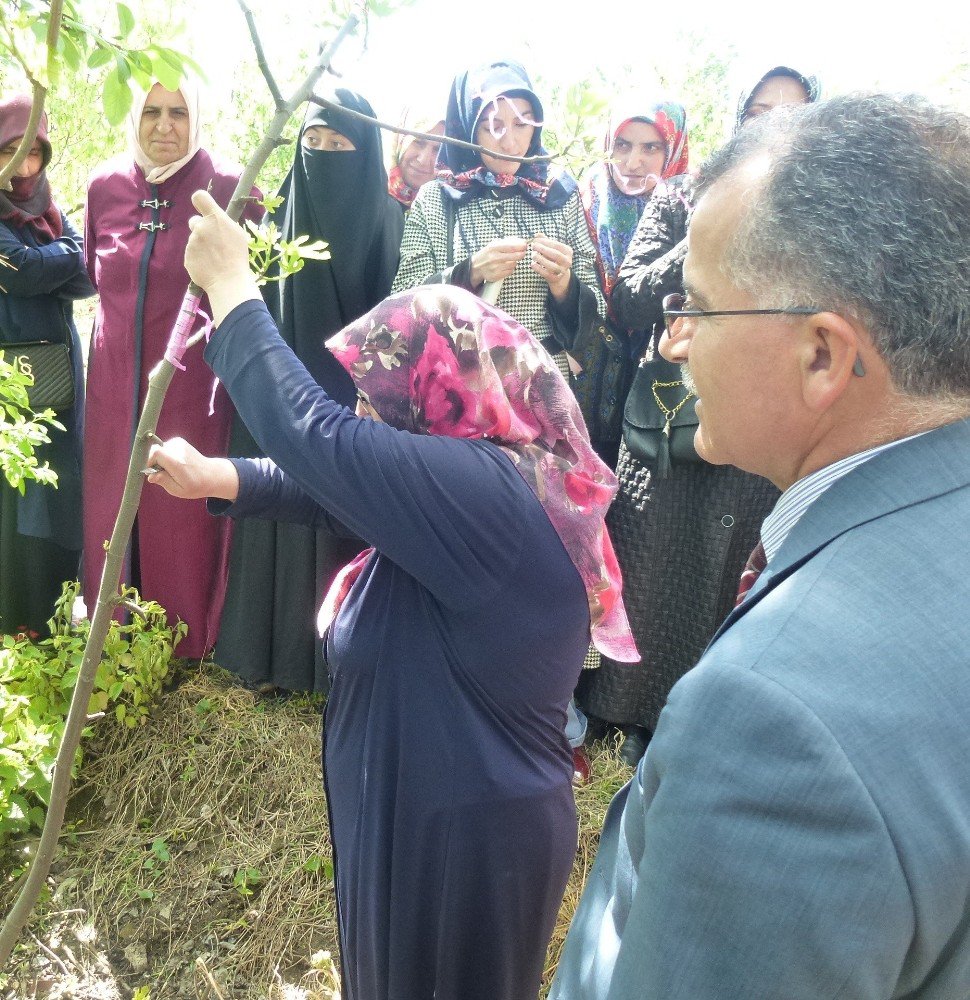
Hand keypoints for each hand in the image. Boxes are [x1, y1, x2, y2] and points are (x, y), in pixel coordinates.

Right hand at [145, 437, 238, 501]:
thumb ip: (163, 481)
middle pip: (154, 451)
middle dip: (153, 462)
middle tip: (163, 473)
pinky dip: (165, 455)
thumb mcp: (178, 490)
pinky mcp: (178, 440)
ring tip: (171, 470)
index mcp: (178, 462)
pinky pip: (163, 447)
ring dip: (160, 459)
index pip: (155, 453)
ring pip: (158, 449)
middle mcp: (179, 450)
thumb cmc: (195, 485)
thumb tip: (150, 475)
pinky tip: (174, 463)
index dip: (149, 462)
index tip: (152, 472)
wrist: (211, 475)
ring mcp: (179, 443)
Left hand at [185, 189, 259, 323]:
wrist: (229, 281)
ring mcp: (192, 242)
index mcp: (215, 218)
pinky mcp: (187, 256)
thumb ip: (223, 223)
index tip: (203, 209)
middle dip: (201, 229)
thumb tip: (215, 220)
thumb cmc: (237, 257)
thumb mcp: (237, 234)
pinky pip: (192, 254)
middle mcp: (200, 227)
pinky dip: (198, 259)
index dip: (200, 201)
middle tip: (213, 243)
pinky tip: (208, 266)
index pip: (200, 197)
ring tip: (213, 259)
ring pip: (194, 240)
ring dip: (201, 246)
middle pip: (194, 221)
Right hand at [469, 237, 527, 286]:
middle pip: (516, 256)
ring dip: (514, 262)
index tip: (525, 245)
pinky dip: (510, 269)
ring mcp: (495, 268)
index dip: (521, 246)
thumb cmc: (488, 254)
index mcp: (494, 247)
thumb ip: (507, 242)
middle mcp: (494, 258)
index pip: (512, 247)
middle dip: (521, 254)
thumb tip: (522, 241)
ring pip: (514, 264)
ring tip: (509, 260)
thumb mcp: (494, 244)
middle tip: (522, 253)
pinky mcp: (496, 276)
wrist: (476, 266)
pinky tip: (505, 266)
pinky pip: (510, 271)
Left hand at [530, 233, 572, 301]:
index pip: (557, 245)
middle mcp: (567, 261)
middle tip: (533, 246)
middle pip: (555, 255)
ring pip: (551, 265)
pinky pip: (546, 274)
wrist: (559, 276)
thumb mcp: (552, 248)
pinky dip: (538, 269)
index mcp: (568, 251)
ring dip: (541, 259)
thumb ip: (545, 241)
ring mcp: (562, 271)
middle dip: (543, 249)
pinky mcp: (555, 279)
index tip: (535, 240)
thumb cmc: (553, 258)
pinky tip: (532, 264)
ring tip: (533, 255)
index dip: (545, 242)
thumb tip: (537, 234)